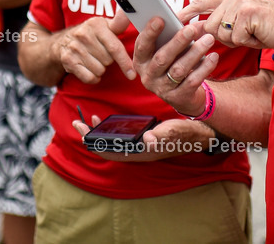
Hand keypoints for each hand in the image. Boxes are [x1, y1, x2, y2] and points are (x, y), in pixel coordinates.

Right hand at [54, 11, 134, 83]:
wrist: (62, 42)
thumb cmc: (90, 35)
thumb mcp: (104, 26)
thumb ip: (118, 23)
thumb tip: (128, 13)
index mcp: (96, 24)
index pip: (114, 47)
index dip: (124, 62)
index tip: (132, 74)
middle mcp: (83, 34)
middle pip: (108, 60)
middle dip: (108, 60)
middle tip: (101, 53)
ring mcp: (74, 48)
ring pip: (100, 70)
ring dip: (100, 69)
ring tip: (94, 59)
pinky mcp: (68, 61)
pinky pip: (89, 78)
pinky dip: (93, 77)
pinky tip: (90, 69)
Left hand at [71, 115, 214, 161]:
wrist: (197, 134)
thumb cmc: (185, 133)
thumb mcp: (174, 130)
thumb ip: (162, 134)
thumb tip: (149, 139)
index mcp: (141, 152)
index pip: (111, 152)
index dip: (94, 143)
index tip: (82, 131)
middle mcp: (136, 152)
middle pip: (107, 148)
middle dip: (91, 137)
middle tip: (76, 123)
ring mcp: (137, 147)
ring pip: (110, 143)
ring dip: (97, 133)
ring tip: (84, 121)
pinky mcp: (140, 140)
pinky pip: (118, 138)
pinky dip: (107, 129)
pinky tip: (102, 119)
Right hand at [133, 17, 218, 116]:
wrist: (183, 94)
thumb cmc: (174, 63)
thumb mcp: (169, 50)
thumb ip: (173, 35)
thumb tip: (191, 23)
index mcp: (141, 61)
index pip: (142, 45)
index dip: (150, 32)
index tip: (160, 19)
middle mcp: (148, 76)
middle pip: (162, 58)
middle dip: (177, 42)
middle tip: (191, 29)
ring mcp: (162, 89)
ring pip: (178, 70)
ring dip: (195, 53)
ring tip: (209, 39)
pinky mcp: (178, 98)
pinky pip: (192, 81)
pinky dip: (204, 68)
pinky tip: (213, 56)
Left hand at [177, 0, 273, 53]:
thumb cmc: (269, 29)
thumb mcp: (243, 21)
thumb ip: (222, 21)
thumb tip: (196, 29)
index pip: (202, 1)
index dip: (187, 11)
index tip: (175, 18)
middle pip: (209, 24)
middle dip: (224, 37)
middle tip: (246, 34)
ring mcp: (240, 3)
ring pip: (221, 33)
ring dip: (237, 40)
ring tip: (253, 33)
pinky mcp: (247, 14)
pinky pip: (235, 38)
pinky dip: (247, 42)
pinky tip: (259, 35)